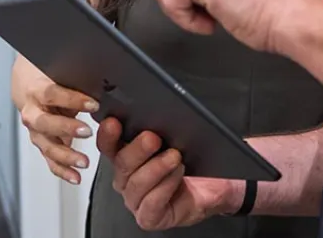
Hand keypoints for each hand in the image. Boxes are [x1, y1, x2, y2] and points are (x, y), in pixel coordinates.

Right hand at [13, 58, 97, 184]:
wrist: (28, 84)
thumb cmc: (49, 75)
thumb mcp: (61, 71)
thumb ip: (77, 76)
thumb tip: (104, 76)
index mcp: (36, 90)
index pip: (52, 94)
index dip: (72, 99)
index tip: (93, 104)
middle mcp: (32, 112)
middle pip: (45, 123)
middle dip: (66, 128)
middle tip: (87, 132)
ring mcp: (35, 130)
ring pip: (46, 145)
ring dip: (65, 156)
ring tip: (84, 162)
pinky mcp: (42, 143)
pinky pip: (50, 160)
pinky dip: (62, 170)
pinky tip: (75, 177)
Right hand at [97, 118, 240, 228]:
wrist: (215, 187)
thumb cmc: (194, 161)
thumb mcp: (181, 136)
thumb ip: (165, 124)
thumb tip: (161, 106)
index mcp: (129, 155)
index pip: (110, 144)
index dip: (107, 134)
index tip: (113, 122)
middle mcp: (128, 177)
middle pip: (122, 163)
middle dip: (136, 149)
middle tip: (152, 138)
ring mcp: (137, 199)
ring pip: (136, 184)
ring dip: (156, 167)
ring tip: (174, 156)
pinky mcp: (150, 216)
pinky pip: (150, 204)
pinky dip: (164, 187)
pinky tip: (177, 175)